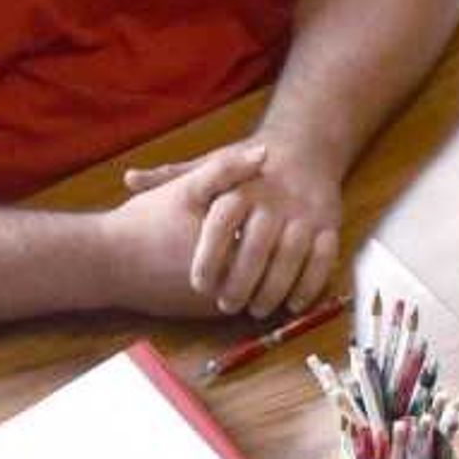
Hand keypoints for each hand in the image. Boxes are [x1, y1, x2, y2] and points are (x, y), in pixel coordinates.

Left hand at [128, 136, 342, 316]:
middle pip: (257, 245)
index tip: (197, 284)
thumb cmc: (248, 167)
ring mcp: (304, 212)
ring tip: (256, 310)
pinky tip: (292, 305)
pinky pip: (323, 259)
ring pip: (292, 256)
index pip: (222, 222)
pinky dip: (309, 285)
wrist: (305, 148)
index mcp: (241, 185)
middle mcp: (275, 198)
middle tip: (226, 305)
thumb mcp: (210, 164)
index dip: (209, 256)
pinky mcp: (329, 224)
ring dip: (274, 289)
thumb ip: (172, 176)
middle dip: (242, 281)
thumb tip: (128, 178)